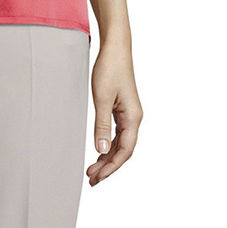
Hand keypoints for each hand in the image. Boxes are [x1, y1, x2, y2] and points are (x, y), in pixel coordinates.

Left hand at [87, 42, 141, 185]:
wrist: (115, 48)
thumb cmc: (110, 69)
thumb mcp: (102, 99)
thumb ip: (102, 126)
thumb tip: (102, 149)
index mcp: (133, 117)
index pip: (125, 151)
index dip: (111, 167)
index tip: (97, 177)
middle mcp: (134, 118)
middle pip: (123, 150)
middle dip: (108, 167)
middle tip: (92, 179)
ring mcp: (129, 114)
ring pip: (120, 143)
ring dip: (107, 157)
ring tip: (92, 169)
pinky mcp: (122, 109)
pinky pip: (117, 134)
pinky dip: (108, 145)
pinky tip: (99, 151)